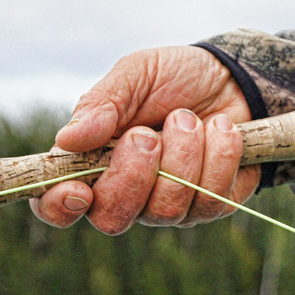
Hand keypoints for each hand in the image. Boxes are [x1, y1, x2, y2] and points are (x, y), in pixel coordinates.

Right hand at [29, 46, 259, 233]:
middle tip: (147, 134)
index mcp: (94, 164)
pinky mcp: (213, 204)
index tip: (77, 188)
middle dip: (132, 175)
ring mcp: (173, 205)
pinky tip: (221, 128)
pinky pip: (212, 199)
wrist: (234, 78)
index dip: (60, 207)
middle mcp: (130, 194)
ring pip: (167, 210)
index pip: (60, 206)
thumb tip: (66, 140)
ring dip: (181, 156)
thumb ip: (102, 104)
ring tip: (188, 118)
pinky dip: (218, 156)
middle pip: (113, 219)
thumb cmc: (175, 78)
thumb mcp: (136, 75)